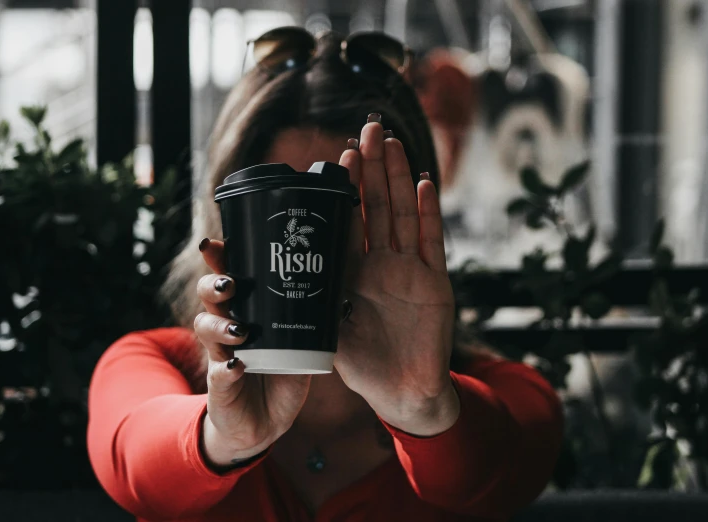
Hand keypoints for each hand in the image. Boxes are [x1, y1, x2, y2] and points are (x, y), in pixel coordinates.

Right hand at [195, 239, 310, 467]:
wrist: (264, 422)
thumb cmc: (281, 373)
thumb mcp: (300, 343)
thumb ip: (313, 321)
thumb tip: (343, 293)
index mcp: (244, 311)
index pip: (227, 277)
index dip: (218, 259)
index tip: (214, 244)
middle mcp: (226, 327)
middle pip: (209, 296)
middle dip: (214, 284)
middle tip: (231, 284)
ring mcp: (220, 355)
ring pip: (206, 328)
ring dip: (220, 325)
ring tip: (241, 329)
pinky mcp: (221, 386)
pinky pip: (219, 373)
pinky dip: (226, 369)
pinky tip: (236, 366)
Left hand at [334, 116, 458, 436]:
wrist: (402, 394)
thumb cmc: (363, 365)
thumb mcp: (328, 330)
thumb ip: (311, 301)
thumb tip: (271, 274)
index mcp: (355, 273)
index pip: (349, 220)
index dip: (346, 189)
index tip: (338, 155)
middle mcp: (383, 264)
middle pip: (377, 206)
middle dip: (372, 168)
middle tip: (367, 129)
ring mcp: (411, 270)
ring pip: (402, 214)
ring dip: (397, 178)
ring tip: (390, 143)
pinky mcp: (435, 284)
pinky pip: (431, 242)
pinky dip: (428, 214)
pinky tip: (423, 184)